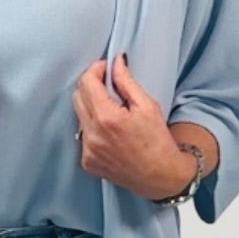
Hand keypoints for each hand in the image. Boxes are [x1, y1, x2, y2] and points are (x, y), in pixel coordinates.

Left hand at [72, 53, 191, 199]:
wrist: (160, 176)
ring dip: (91, 108)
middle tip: (109, 86)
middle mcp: (92, 135)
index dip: (95, 70)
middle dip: (91, 86)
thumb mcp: (147, 106)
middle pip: (78, 96)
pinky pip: (83, 135)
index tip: (105, 68)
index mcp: (107, 118)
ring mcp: (87, 150)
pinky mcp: (87, 162)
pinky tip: (110, 133)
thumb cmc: (158, 141)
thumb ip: (126, 81)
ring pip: (79, 116)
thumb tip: (115, 62)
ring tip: (112, 112)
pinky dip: (93, 128)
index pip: (86, 82)